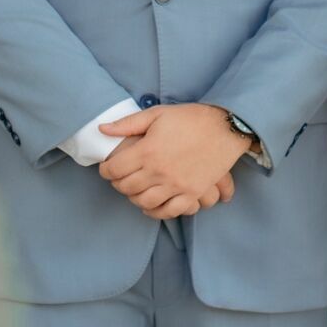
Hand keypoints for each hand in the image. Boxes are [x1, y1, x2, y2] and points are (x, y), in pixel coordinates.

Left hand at [99, 104, 250, 219]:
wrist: (225, 128)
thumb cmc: (190, 118)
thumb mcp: (157, 114)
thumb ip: (128, 124)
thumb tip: (102, 129)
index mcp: (148, 151)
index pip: (115, 169)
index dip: (105, 169)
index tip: (106, 167)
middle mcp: (159, 171)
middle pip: (127, 187)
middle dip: (118, 184)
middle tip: (118, 178)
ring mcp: (176, 185)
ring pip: (144, 202)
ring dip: (134, 198)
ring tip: (134, 190)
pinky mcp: (191, 193)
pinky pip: (169, 211)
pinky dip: (156, 212)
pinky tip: (151, 206)